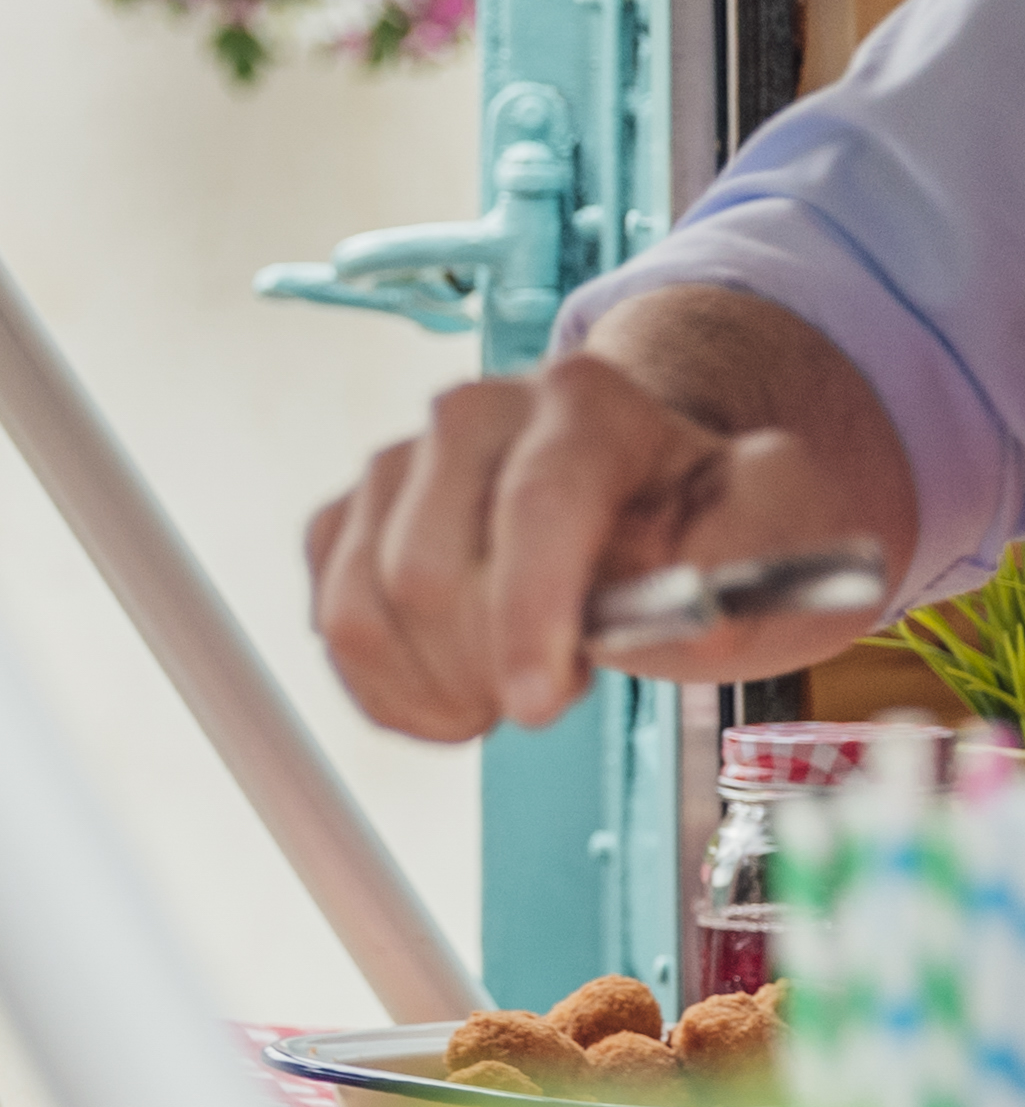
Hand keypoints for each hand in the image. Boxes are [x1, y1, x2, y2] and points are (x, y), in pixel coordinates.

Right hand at [306, 287, 913, 738]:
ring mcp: (395, 465)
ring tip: (503, 693)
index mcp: (586, 401)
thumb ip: (754, 554)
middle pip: (423, 570)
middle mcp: (473, 414)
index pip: (534, 504)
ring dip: (433, 689)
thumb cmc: (708, 524)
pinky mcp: (347, 519)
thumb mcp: (778, 527)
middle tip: (556, 691)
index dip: (526, 613)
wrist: (652, 494)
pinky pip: (328, 626)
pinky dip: (388, 689)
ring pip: (356, 611)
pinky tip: (455, 690)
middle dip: (484, 666)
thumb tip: (700, 617)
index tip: (537, 705)